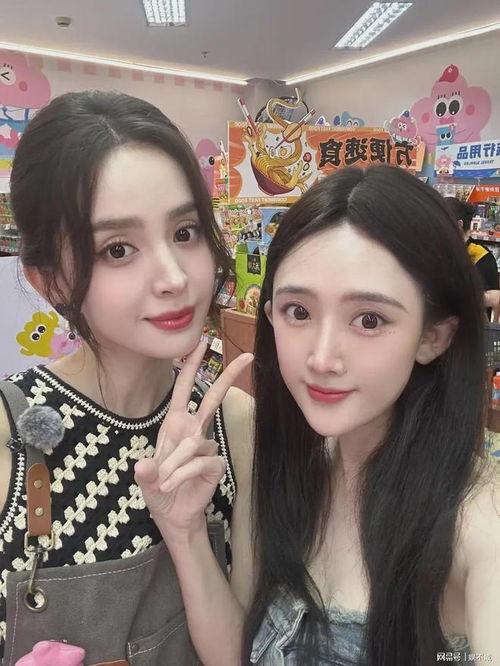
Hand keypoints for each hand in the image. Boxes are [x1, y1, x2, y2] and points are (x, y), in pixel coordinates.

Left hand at [134, 341, 252, 540]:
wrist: (172, 515)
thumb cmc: (159, 490)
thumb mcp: (145, 479)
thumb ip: (145, 471)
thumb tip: (144, 465)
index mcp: (175, 424)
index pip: (184, 389)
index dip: (191, 366)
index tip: (201, 342)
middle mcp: (193, 430)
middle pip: (213, 398)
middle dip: (229, 376)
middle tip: (248, 356)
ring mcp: (206, 446)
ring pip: (192, 443)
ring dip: (173, 465)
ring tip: (164, 483)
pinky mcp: (215, 464)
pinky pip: (200, 461)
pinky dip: (183, 474)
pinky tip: (173, 485)